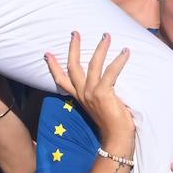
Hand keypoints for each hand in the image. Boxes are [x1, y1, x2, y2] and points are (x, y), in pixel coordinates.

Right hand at [43, 31, 135, 157]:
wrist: (116, 140)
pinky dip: (119, 60)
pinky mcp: (102, 93)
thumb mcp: (99, 106)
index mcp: (80, 97)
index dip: (53, 66)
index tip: (47, 53)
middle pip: (73, 66)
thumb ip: (98, 93)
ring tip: (106, 36)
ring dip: (100, 48)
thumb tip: (108, 79)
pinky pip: (111, 72)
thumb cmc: (113, 124)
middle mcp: (82, 94)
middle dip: (74, 48)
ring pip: (93, 64)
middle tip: (75, 33)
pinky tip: (126, 52)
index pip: (61, 80)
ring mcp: (91, 93)